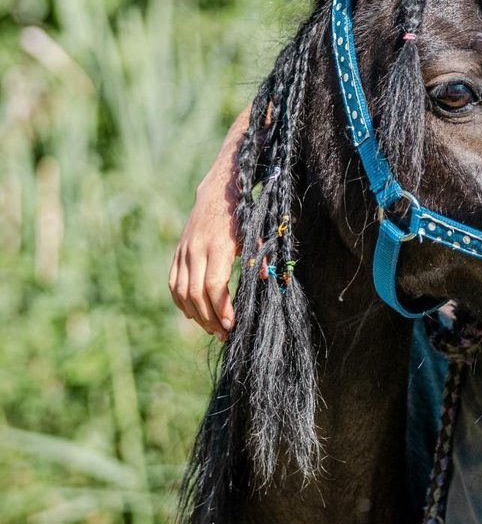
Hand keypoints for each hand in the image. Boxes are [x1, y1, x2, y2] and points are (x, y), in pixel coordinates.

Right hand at [169, 105, 249, 340]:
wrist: (220, 188)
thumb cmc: (245, 213)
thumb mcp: (257, 233)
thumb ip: (261, 256)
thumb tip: (266, 280)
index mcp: (219, 246)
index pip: (215, 286)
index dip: (222, 309)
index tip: (233, 324)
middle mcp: (197, 249)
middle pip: (197, 294)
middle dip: (210, 319)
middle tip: (225, 334)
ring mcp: (184, 251)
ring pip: (181, 291)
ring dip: (195, 314)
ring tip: (212, 328)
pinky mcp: (178, 251)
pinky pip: (173, 282)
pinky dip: (180, 301)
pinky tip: (193, 314)